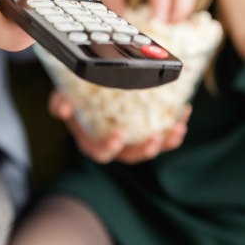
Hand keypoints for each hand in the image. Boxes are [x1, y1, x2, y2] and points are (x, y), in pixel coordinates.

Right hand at [49, 91, 190, 164]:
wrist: (90, 88)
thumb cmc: (76, 95)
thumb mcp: (63, 95)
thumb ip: (60, 101)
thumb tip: (63, 108)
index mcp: (92, 141)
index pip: (101, 152)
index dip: (110, 147)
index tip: (120, 134)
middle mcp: (114, 145)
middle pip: (131, 156)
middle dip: (145, 150)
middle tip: (156, 138)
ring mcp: (132, 140)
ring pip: (151, 148)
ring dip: (166, 141)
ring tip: (178, 128)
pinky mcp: (147, 130)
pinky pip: (164, 134)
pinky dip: (175, 126)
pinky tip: (184, 112)